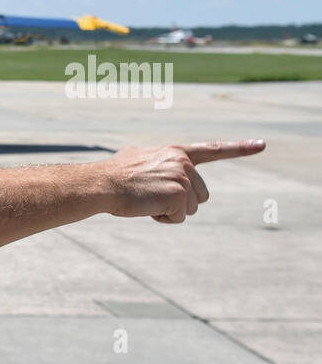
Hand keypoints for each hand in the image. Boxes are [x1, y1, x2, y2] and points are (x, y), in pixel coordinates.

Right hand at [102, 140, 264, 222]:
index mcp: (176, 152)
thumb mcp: (136, 159)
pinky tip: (147, 207)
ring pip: (190, 208)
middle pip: (199, 195)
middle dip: (179, 203)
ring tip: (146, 200)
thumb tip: (148, 170)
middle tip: (151, 197)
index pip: (213, 150)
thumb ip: (154, 162)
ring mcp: (183, 176)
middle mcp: (184, 162)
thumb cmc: (113, 175)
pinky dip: (163, 218)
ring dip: (169, 211)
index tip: (262, 145)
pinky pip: (178, 217)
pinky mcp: (179, 193)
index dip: (239, 149)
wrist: (102, 183)